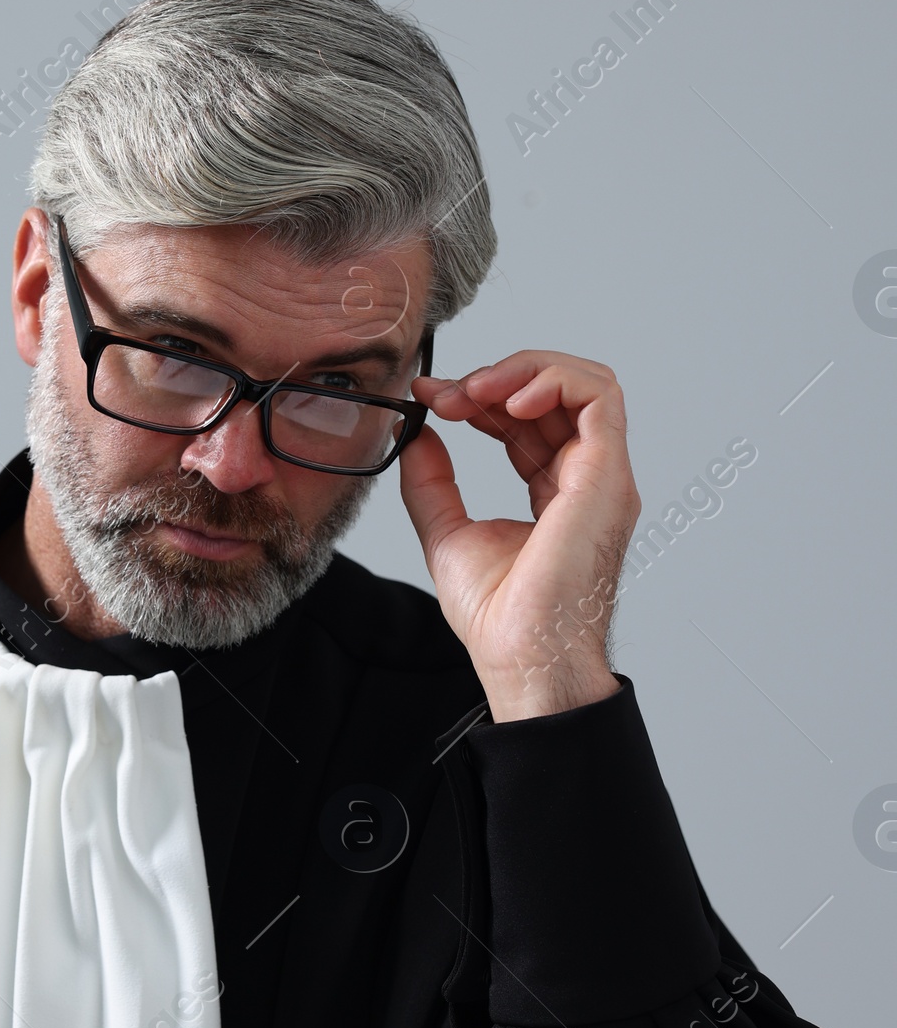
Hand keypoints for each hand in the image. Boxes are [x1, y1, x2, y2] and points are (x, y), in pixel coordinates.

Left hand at [397, 350, 638, 721]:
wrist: (523, 657)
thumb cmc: (500, 618)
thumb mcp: (447, 533)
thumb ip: (433, 483)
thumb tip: (419, 436)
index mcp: (556, 493)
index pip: (527, 422)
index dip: (480, 399)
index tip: (430, 399)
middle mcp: (587, 479)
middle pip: (555, 396)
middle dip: (495, 379)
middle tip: (446, 394)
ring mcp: (603, 476)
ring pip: (585, 383)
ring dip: (525, 370)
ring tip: (477, 391)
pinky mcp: (607, 475)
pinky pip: (600, 396)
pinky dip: (554, 379)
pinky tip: (508, 397)